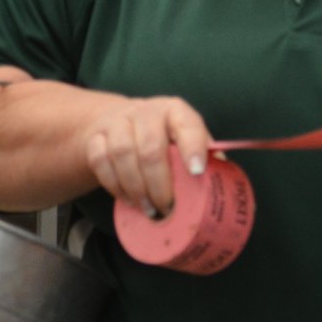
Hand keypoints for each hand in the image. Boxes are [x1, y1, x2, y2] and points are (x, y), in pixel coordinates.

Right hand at [82, 96, 211, 219]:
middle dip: (160, 184)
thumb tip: (225, 183)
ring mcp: (118, 122)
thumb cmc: (162, 138)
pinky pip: (100, 160)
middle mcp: (146, 111)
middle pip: (151, 147)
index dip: (192, 147)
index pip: (186, 124)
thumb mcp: (184, 139)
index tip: (197, 171)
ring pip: (123, 153)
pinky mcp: (96, 136)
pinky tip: (127, 200)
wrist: (118, 122)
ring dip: (136, 188)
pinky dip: (113, 184)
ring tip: (148, 210)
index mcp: (175, 111)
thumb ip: (202, 155)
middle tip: (168, 209)